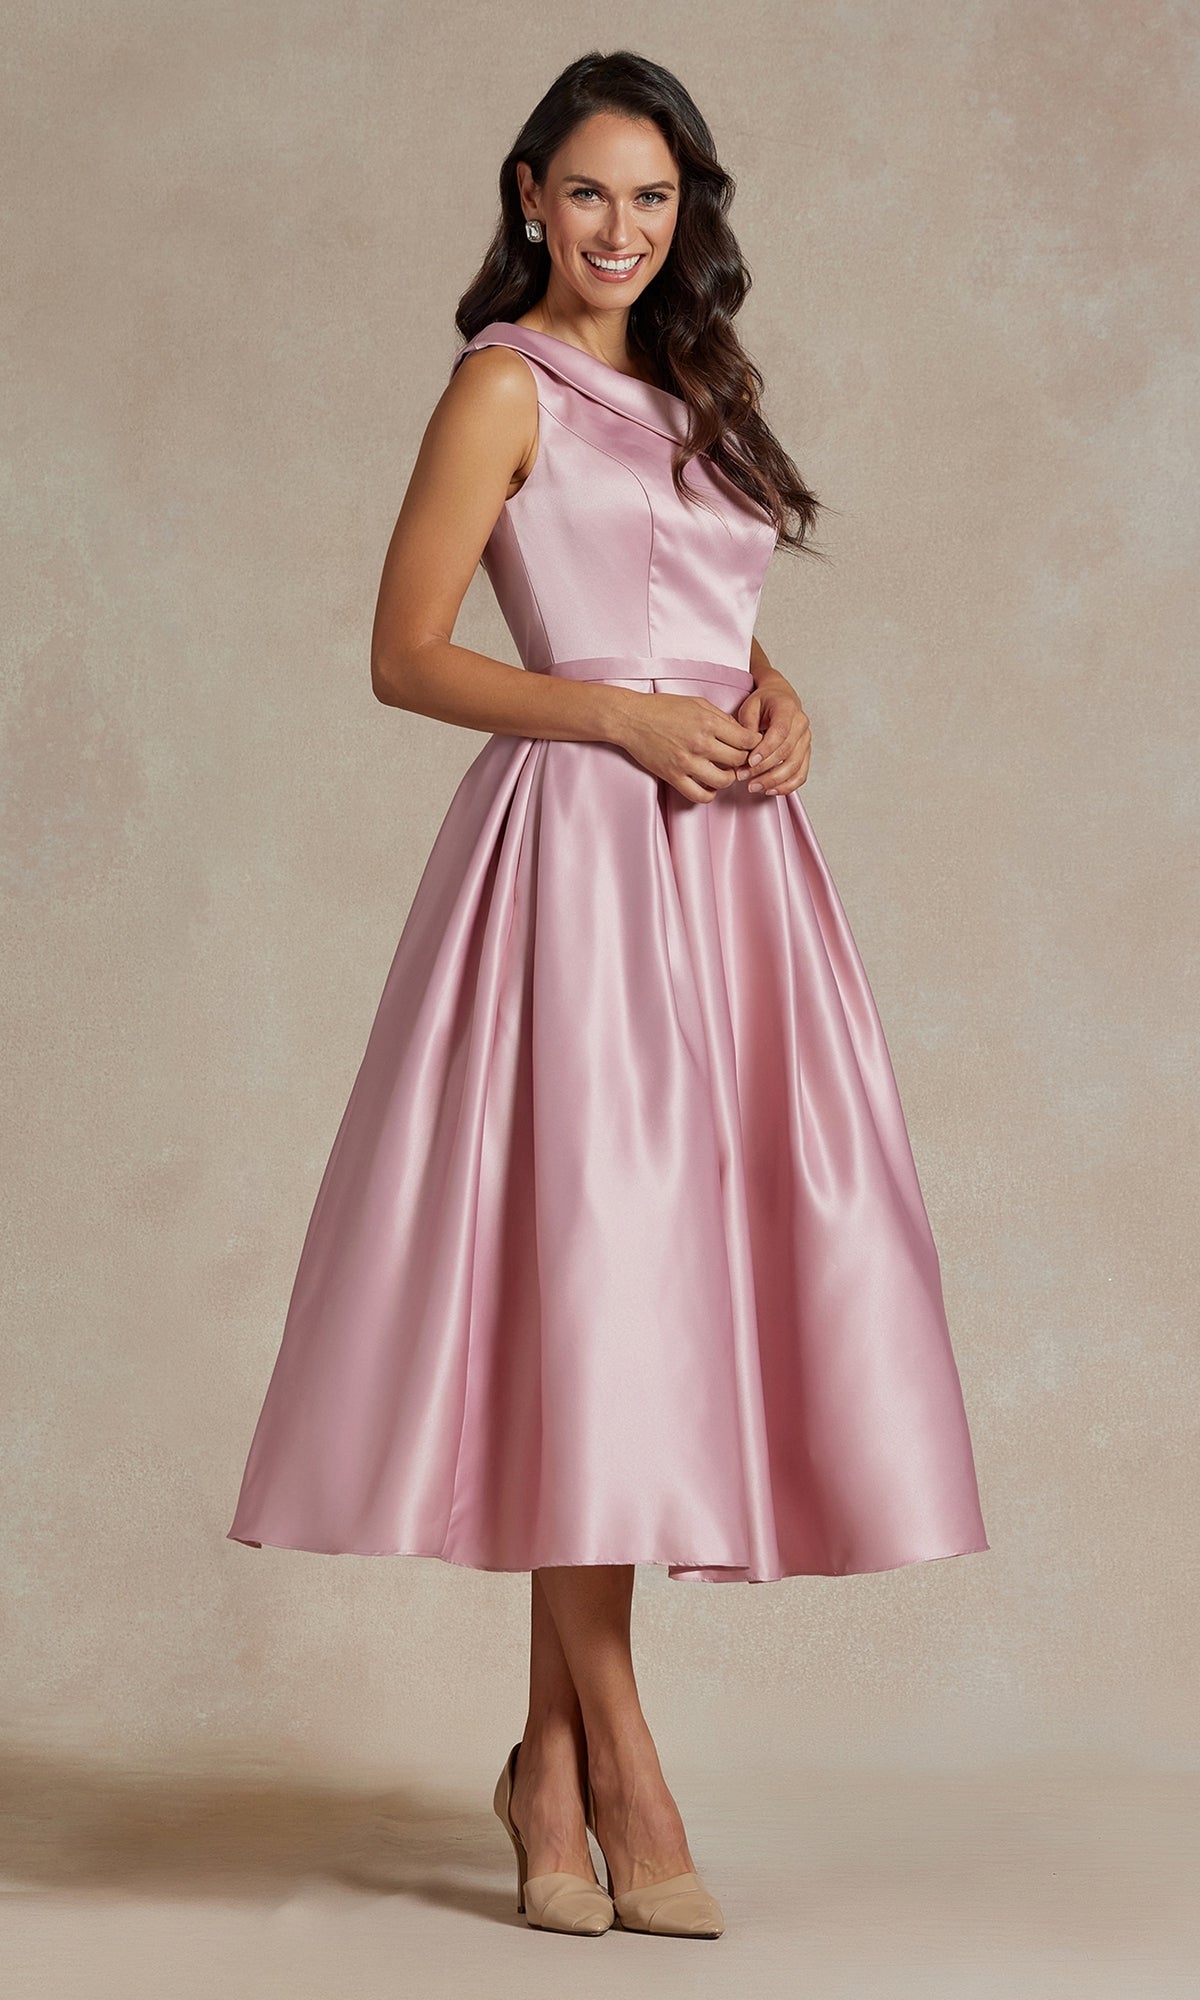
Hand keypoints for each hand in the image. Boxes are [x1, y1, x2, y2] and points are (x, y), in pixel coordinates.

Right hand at [612, 689, 764, 803]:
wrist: (631, 718)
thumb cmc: (663, 708)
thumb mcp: (697, 703)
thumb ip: (721, 718)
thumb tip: (741, 733)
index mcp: (708, 723)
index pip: (747, 740)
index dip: (754, 744)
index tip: (751, 746)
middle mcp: (700, 743)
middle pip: (738, 761)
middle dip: (743, 761)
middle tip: (739, 760)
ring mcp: (686, 762)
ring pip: (723, 781)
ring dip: (728, 778)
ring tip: (723, 772)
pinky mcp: (673, 776)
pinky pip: (700, 796)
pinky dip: (709, 794)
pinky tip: (708, 785)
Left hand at [733, 675, 810, 794]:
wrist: (780, 699)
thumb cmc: (763, 703)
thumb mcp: (749, 706)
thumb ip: (747, 725)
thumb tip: (744, 749)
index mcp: (788, 708)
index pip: (780, 732)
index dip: (765, 749)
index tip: (749, 762)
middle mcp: (801, 724)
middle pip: (787, 752)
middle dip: (764, 768)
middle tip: (744, 777)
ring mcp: (806, 740)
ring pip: (795, 766)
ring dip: (774, 781)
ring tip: (754, 787)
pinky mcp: (806, 754)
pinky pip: (801, 774)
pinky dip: (787, 786)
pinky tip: (770, 790)